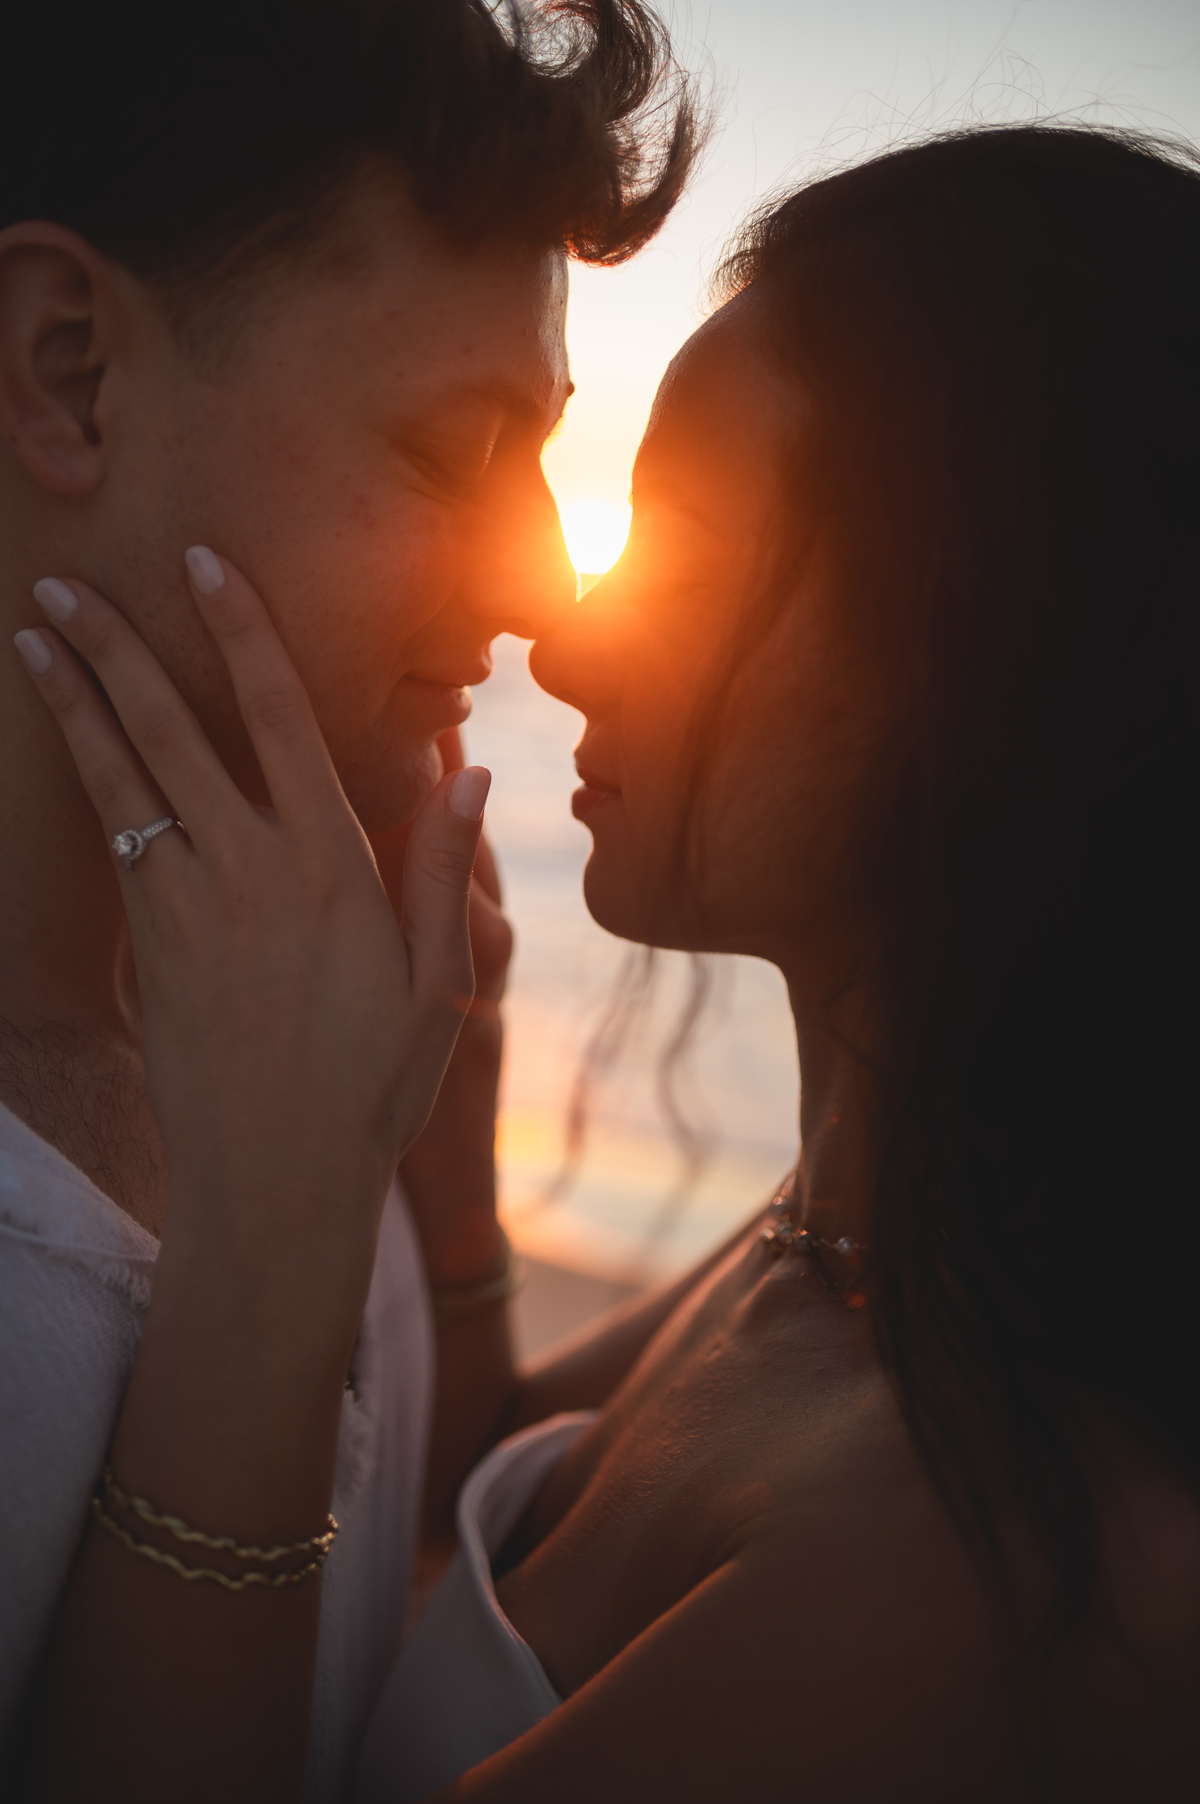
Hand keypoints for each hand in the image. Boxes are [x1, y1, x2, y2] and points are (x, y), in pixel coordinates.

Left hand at [18, 553, 488, 1298]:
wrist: (273, 1181)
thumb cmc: (371, 1086)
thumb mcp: (435, 981)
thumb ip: (440, 868)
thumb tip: (470, 771)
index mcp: (328, 866)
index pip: (279, 718)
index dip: (239, 632)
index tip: (202, 563)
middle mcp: (246, 871)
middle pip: (169, 734)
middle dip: (112, 651)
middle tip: (60, 586)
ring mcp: (184, 910)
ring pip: (118, 784)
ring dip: (73, 707)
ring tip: (31, 642)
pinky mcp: (146, 951)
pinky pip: (112, 848)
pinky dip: (88, 786)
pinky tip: (71, 751)